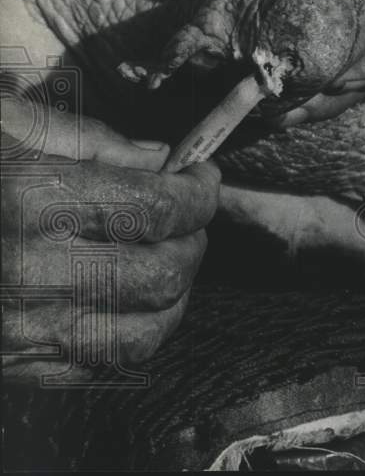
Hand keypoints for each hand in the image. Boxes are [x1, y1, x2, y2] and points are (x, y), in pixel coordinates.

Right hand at [1, 98, 218, 380]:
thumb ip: (82, 140)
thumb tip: (156, 158)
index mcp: (33, 201)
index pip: (160, 207)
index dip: (199, 192)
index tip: (203, 178)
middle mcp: (31, 271)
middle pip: (164, 270)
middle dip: (194, 239)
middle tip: (191, 216)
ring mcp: (19, 329)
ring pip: (147, 330)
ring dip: (176, 292)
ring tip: (170, 258)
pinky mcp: (11, 365)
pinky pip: (104, 364)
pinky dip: (140, 333)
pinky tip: (134, 300)